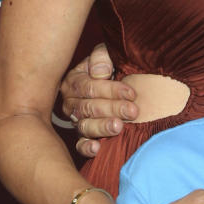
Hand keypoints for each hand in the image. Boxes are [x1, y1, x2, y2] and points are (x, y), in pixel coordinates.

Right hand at [60, 43, 136, 157]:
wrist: (117, 82)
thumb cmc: (111, 67)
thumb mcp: (106, 55)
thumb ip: (102, 56)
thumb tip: (100, 73)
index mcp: (74, 81)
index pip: (89, 87)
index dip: (110, 90)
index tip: (131, 93)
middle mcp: (71, 102)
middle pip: (88, 107)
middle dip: (112, 109)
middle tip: (132, 111)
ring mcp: (76, 121)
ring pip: (85, 126)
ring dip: (102, 127)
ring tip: (119, 127)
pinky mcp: (83, 136)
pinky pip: (80, 145)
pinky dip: (86, 147)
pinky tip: (97, 148)